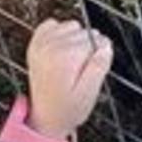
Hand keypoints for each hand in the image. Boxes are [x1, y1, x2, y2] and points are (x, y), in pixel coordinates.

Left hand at [26, 18, 113, 140]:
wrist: (45, 117)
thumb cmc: (67, 109)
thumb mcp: (89, 93)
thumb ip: (99, 67)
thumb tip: (106, 45)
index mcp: (65, 57)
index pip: (96, 40)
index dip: (100, 55)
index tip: (92, 71)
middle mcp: (50, 47)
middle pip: (84, 33)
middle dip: (88, 49)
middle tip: (81, 72)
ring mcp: (41, 44)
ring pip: (72, 26)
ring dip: (76, 40)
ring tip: (72, 63)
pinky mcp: (35, 44)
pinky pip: (52, 24)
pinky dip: (60, 33)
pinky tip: (61, 51)